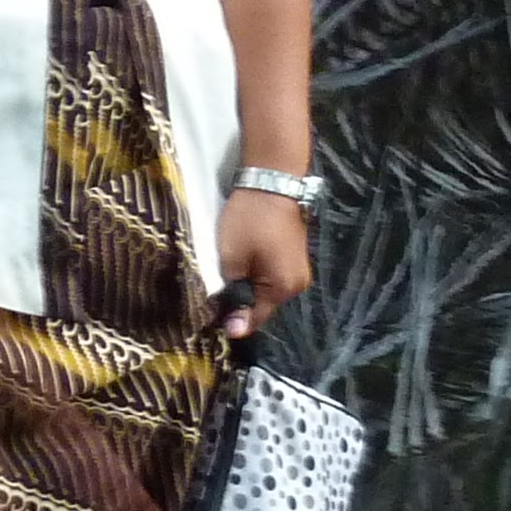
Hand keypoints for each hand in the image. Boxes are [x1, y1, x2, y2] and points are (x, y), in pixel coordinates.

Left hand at [215, 188, 315, 336]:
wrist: (271, 183)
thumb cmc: (249, 221)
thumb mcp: (232, 259)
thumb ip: (233, 294)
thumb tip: (234, 327)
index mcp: (283, 288)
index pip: (255, 318)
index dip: (233, 321)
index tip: (211, 320)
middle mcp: (297, 285)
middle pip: (263, 305)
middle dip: (240, 303)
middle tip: (214, 297)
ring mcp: (299, 270)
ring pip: (266, 290)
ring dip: (248, 288)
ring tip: (226, 280)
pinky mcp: (294, 257)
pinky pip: (272, 276)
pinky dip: (256, 275)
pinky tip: (242, 266)